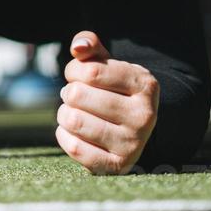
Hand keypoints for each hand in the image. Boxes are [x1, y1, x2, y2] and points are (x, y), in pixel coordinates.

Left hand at [55, 30, 158, 174]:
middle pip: (78, 95)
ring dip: (64, 114)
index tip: (78, 75)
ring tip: (75, 113)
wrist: (130, 129)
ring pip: (73, 121)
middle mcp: (145, 116)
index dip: (73, 70)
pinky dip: (65, 136)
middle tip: (78, 97)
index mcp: (145, 85)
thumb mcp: (106, 63)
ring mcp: (133, 144)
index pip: (90, 71)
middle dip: (69, 93)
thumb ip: (90, 44)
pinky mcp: (117, 166)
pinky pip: (74, 147)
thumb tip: (78, 47)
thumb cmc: (112, 89)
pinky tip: (75, 132)